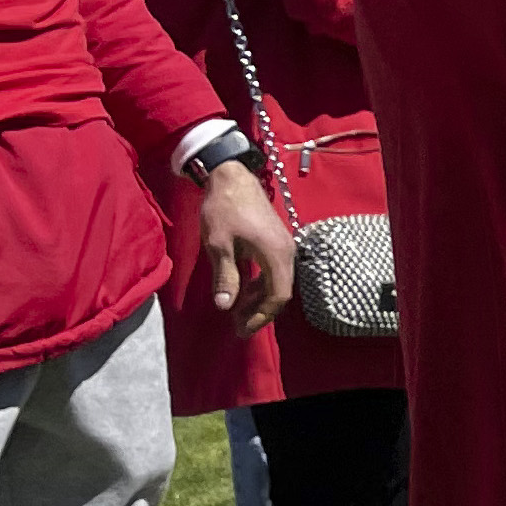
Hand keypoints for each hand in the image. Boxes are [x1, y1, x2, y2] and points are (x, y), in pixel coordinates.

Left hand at [194, 161, 297, 336]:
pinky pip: (274, 270)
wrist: (232, 177)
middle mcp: (286, 251)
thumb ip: (225, 277)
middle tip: (237, 326)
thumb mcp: (219, 245)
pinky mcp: (276, 241)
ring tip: (236, 311)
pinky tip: (242, 289)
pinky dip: (260, 284)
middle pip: (281, 291)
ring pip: (278, 281)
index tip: (241, 328)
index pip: (278, 296)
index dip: (261, 316)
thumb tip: (225, 307)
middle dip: (260, 311)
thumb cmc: (224, 210)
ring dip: (259, 299)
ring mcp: (283, 245)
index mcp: (276, 254)